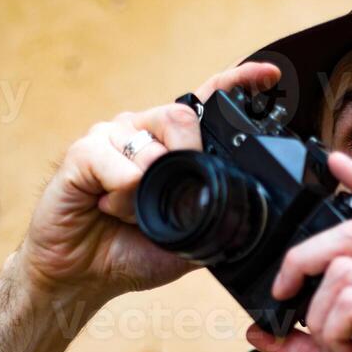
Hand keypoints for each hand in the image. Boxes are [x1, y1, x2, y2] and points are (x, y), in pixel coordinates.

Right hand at [0, 61, 279, 351]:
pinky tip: (108, 206)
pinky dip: (122, 194)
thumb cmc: (130, 251)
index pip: (206, 100)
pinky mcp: (81, 153)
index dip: (239, 82)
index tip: (271, 76)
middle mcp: (139, 131)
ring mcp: (109, 138)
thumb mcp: (187, 239)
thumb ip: (212, 218)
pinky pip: (117, 164)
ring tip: (130, 212)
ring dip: (149, 189)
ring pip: (150, 145)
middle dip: (190, 157)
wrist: (82, 275)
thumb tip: (241, 207)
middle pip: (182, 117)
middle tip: (175, 193)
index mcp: (167, 145)